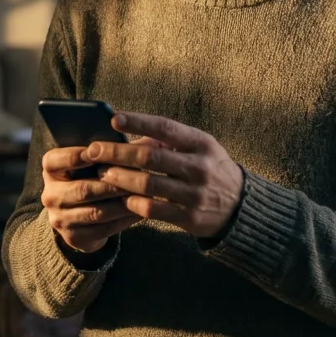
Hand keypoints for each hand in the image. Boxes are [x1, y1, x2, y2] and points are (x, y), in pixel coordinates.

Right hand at [40, 144, 140, 253]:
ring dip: (123, 204)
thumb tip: (152, 139)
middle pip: (83, 189)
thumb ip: (115, 149)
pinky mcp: (73, 237)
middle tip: (141, 178)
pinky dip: (124, 220)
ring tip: (146, 196)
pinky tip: (140, 211)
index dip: (77, 155)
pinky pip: (103, 229)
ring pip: (96, 212)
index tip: (102, 150)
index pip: (56, 160)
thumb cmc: (91, 177)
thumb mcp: (94, 161)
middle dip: (114, 184)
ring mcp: (59, 218)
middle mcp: (50, 195)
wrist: (81, 216)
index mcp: (50, 169)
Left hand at [85, 112, 243, 238]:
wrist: (241, 206)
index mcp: (201, 143)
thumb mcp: (200, 148)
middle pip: (150, 158)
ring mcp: (194, 194)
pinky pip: (153, 209)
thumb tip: (129, 137)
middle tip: (94, 150)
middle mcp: (199, 167)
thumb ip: (169, 141)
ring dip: (120, 178)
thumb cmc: (211, 169)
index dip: (138, 122)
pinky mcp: (189, 217)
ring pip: (148, 185)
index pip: (165, 128)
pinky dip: (133, 202)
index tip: (113, 119)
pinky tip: (121, 197)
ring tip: (103, 173)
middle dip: (117, 153)